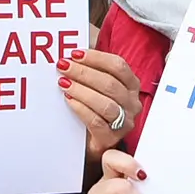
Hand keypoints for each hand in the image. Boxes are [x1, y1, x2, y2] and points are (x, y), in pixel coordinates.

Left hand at [61, 48, 143, 168]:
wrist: (92, 142)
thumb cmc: (94, 108)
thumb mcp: (97, 86)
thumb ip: (90, 68)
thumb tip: (72, 51)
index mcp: (131, 85)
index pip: (119, 66)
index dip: (96, 58)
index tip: (74, 53)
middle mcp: (132, 103)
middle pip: (111, 84)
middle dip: (84, 73)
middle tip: (62, 66)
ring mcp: (124, 121)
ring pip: (106, 103)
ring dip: (82, 90)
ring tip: (63, 83)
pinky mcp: (111, 138)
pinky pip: (96, 121)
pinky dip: (81, 108)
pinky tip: (69, 100)